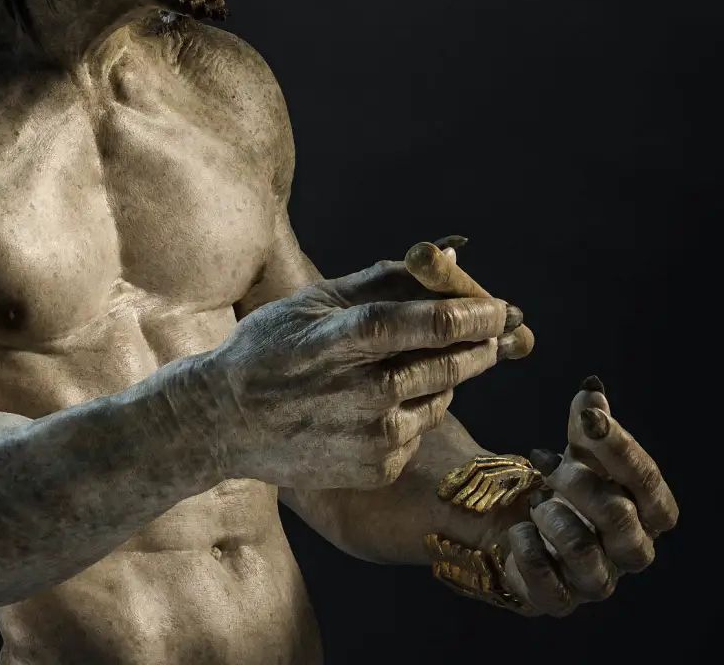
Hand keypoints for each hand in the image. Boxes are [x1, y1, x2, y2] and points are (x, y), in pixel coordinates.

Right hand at [200, 260, 521, 490]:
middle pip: (450, 363)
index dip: (476, 313)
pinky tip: (380, 400)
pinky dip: (415, 408)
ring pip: (440, 395)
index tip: (501, 306)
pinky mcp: (378, 468)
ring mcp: (372, 437)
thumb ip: (383, 279)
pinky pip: (420, 429)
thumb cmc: (269, 348)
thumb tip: (447, 254)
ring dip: (446, 374)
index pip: (430, 323)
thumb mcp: (316, 300)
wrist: (223, 422)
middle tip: (497, 328)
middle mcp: (364, 393)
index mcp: (345, 340)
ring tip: (416, 360)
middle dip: (482, 343)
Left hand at [501, 377, 678, 614]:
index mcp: (643, 512)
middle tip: (548, 464)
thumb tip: (593, 390)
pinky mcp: (557, 601)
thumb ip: (587, 425)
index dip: (622, 451)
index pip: (649, 486)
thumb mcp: (576, 451)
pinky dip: (530, 553)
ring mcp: (594, 580)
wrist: (521, 522)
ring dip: (554, 519)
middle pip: (623, 524)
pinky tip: (518, 531)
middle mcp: (627, 551)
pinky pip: (550, 589)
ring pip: (588, 558)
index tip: (590, 418)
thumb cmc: (563, 484)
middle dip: (582, 486)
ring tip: (534, 499)